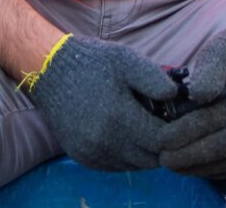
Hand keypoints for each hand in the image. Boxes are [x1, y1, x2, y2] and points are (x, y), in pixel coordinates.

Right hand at [23, 34, 178, 170]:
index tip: (173, 117)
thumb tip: (176, 97)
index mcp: (119, 117)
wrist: (49, 70)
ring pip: (133, 165)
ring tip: (141, 125)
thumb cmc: (92, 62)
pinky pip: (115, 165)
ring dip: (143, 151)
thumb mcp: (127, 60)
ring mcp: (92, 153)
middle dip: (160, 143)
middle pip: (150, 158)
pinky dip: (125, 155)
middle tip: (159, 122)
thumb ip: (155, 79)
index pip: (161, 141)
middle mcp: (105, 142)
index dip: (173, 131)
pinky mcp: (82, 157)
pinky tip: (123, 133)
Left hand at [157, 16, 225, 179]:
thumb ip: (209, 71)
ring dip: (200, 167)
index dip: (184, 132)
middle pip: (223, 146)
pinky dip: (214, 170)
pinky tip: (193, 167)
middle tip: (163, 159)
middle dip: (190, 156)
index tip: (161, 139)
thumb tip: (199, 96)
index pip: (212, 120)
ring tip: (173, 166)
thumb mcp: (219, 51)